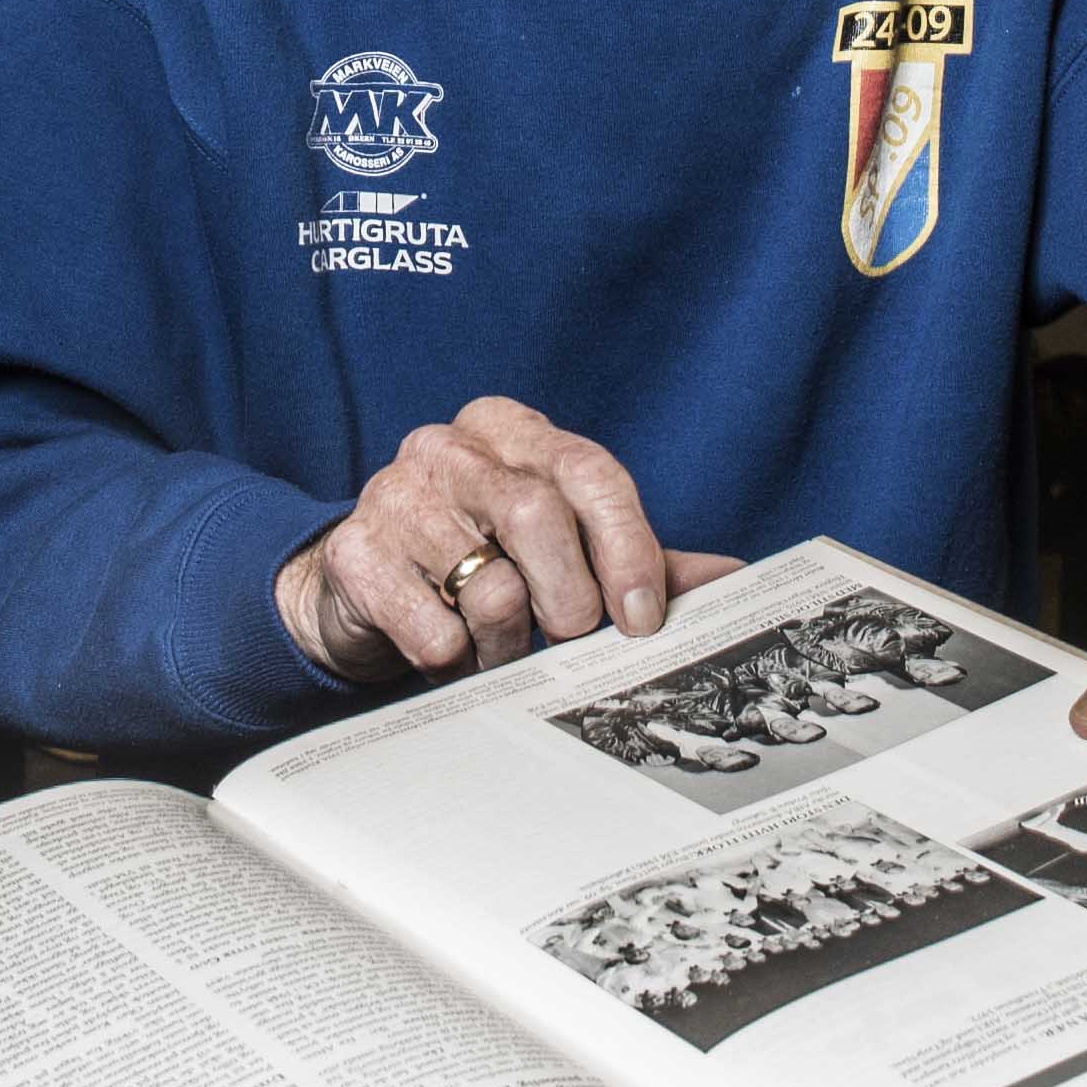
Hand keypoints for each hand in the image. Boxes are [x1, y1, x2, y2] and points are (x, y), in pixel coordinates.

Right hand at [274, 397, 746, 683]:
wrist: (367, 591)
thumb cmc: (481, 560)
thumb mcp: (563, 549)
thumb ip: (639, 558)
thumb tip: (732, 578)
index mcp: (512, 429)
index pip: (588, 472)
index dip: (628, 548)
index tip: (644, 617)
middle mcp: (451, 447)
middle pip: (538, 516)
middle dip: (571, 600)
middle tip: (571, 640)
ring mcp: (395, 493)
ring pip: (487, 581)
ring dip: (509, 642)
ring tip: (502, 653)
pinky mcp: (354, 552)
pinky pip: (429, 624)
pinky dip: (454, 656)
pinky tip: (450, 652)